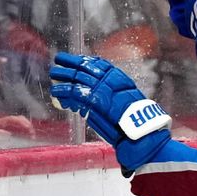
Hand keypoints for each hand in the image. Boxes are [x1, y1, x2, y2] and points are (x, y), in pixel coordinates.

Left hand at [49, 52, 171, 170]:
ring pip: (80, 77)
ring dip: (65, 74)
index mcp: (124, 82)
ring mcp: (106, 92)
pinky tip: (57, 91)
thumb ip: (110, 100)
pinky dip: (65, 91)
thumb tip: (91, 101)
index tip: (79, 58)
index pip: (104, 66)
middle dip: (73, 63)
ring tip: (54, 73)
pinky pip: (77, 93)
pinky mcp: (97, 102)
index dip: (89, 61)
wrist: (142, 137)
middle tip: (60, 59)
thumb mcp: (126, 108)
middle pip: (90, 68)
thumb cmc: (136, 127)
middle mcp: (115, 84)